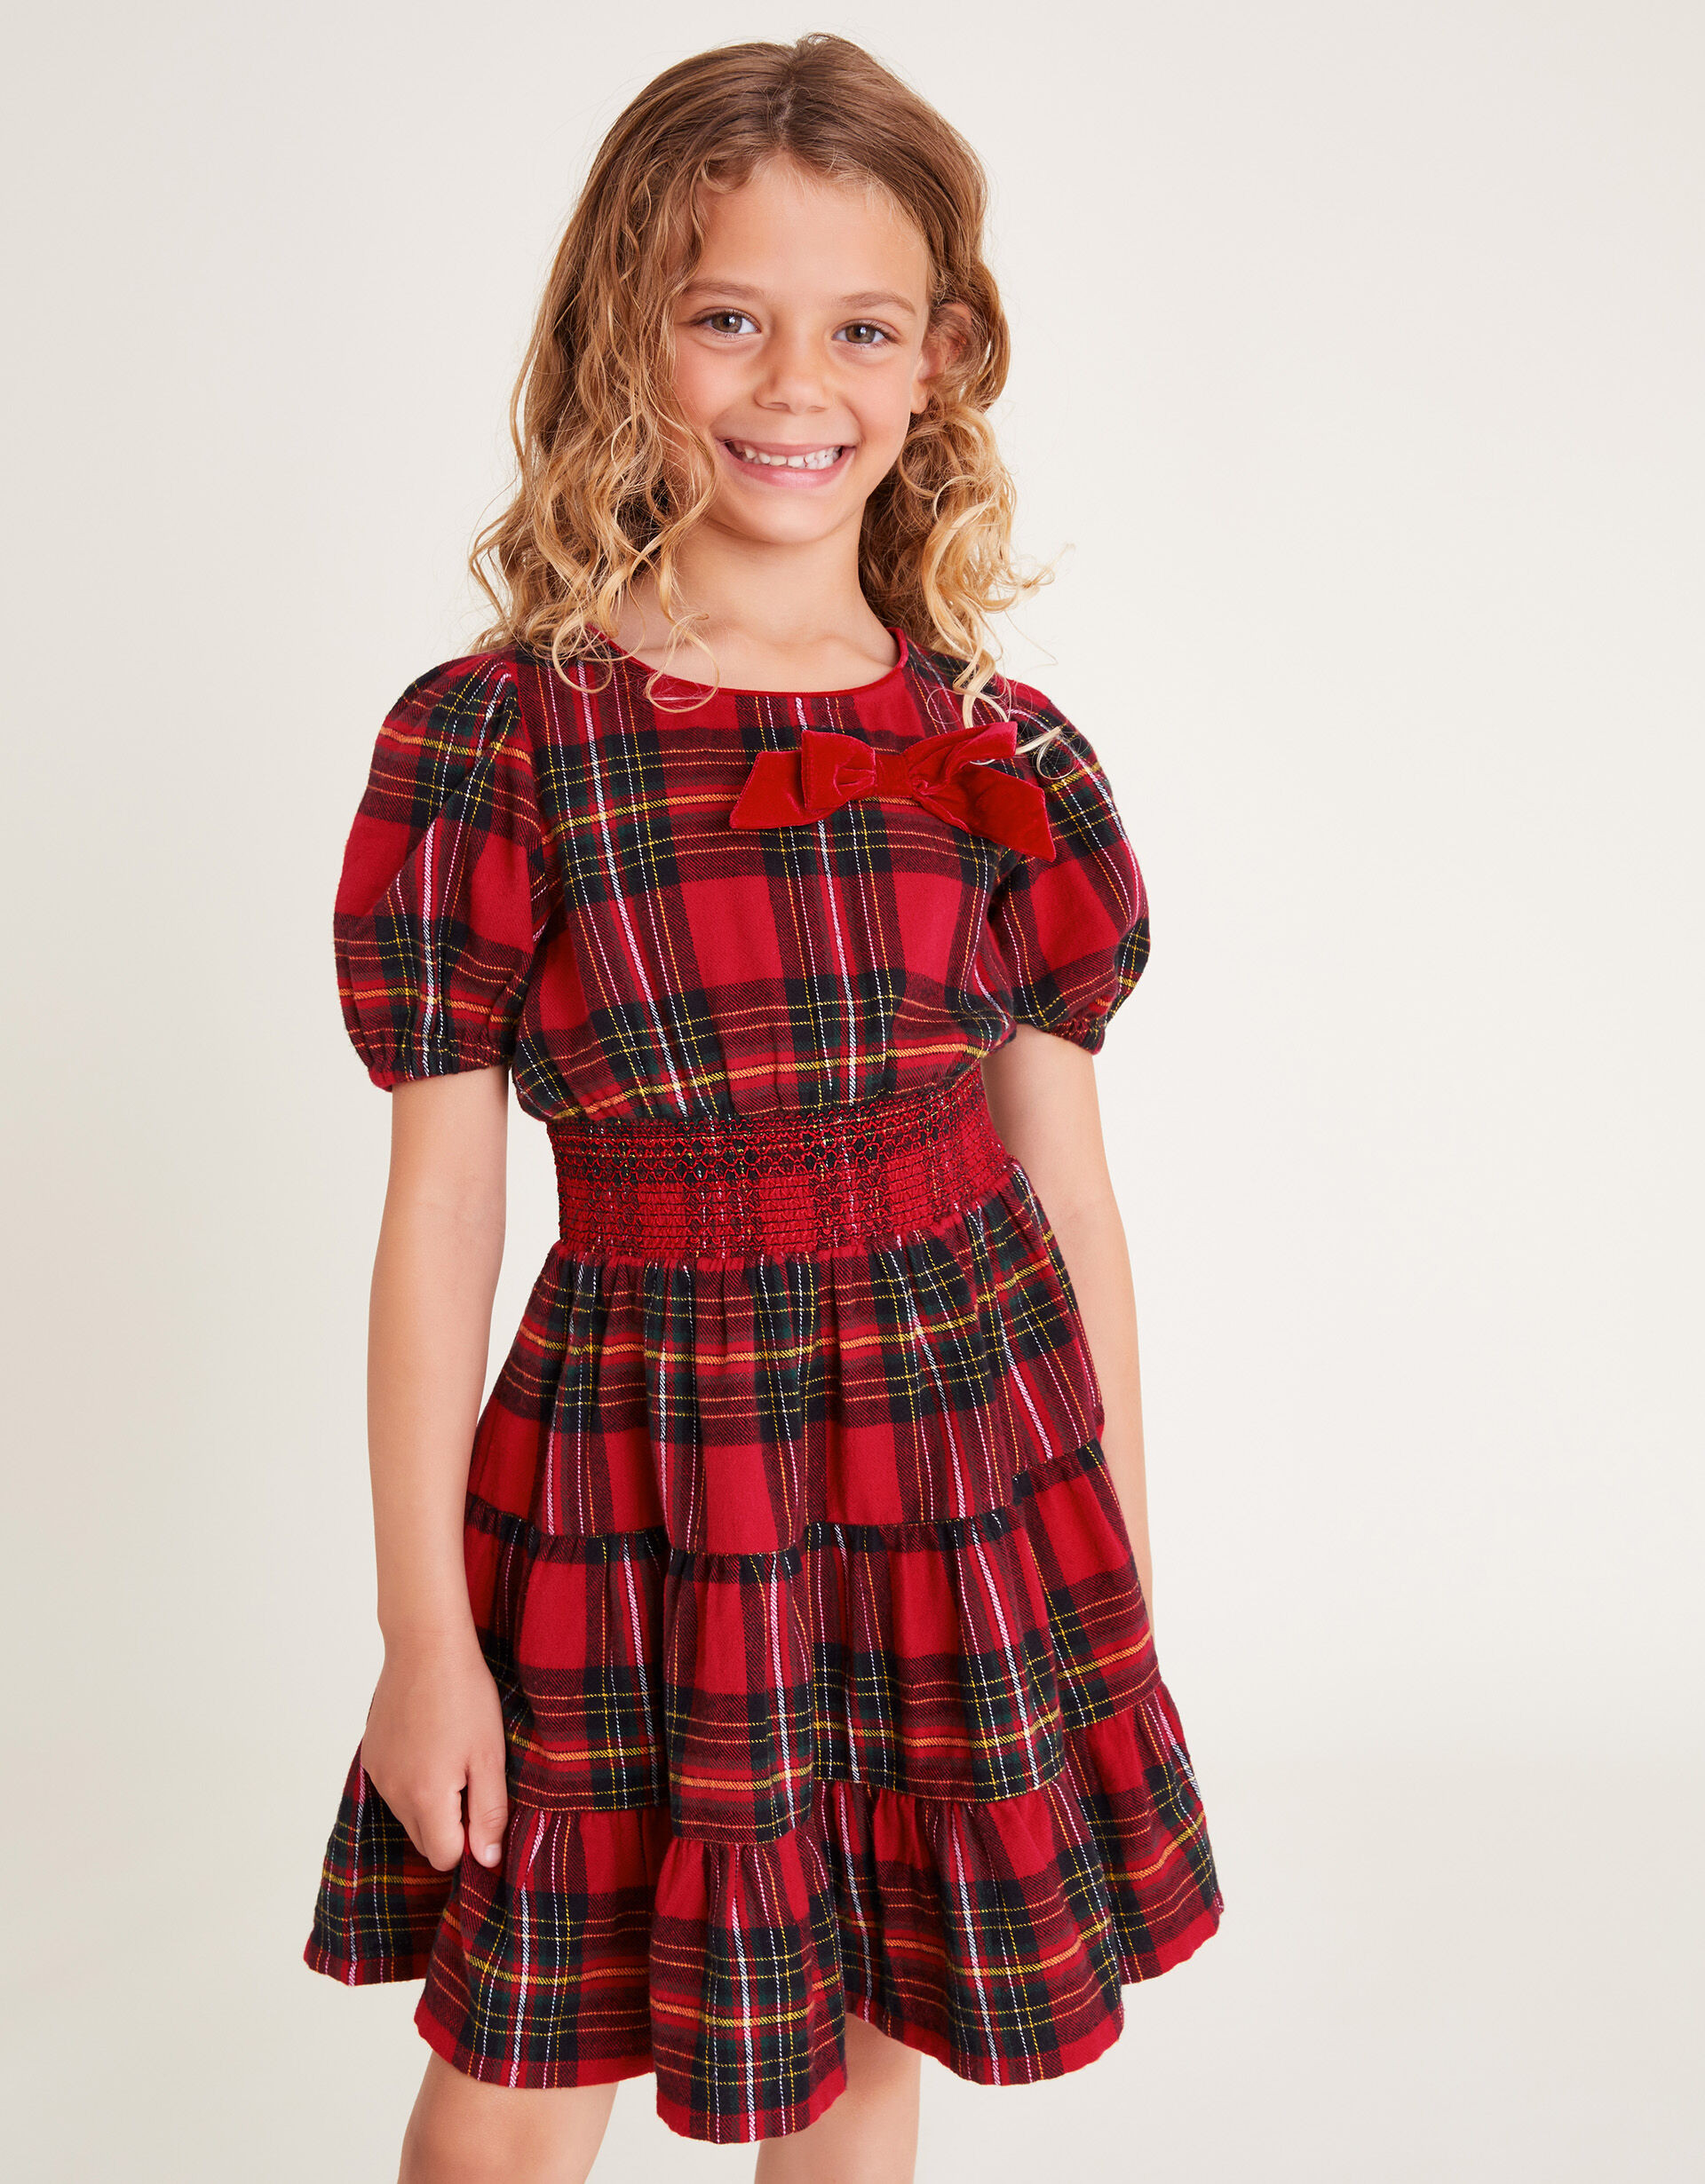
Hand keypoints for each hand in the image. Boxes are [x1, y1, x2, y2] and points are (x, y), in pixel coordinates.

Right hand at [360, 1627, 509, 1871]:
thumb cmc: (465, 1695)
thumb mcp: (490, 1755)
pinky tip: (431, 1746)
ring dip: (431, 1804)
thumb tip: (486, 1860)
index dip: (470, 1842)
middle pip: (424, 1841)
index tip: (484, 1807)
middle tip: (473, 1779)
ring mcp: (378, 1773)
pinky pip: (393, 1789)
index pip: (444, 1857)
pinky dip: (413, 1782)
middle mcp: (393, 1792)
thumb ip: (489, 1813)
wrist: (425, 1645)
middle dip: (450, 1827)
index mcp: (425, 1797)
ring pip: (408, 1815)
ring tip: (453, 1756)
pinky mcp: (371, 1755)